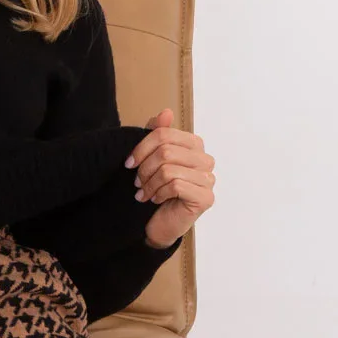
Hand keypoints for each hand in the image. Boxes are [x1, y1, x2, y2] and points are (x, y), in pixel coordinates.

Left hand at [125, 108, 215, 246]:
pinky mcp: (205, 198)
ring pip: (169, 169)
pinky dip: (159, 193)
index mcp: (194, 145)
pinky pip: (176, 185)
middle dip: (145, 168)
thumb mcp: (152, 160)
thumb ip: (158, 135)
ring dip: (150, 183)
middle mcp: (205, 160)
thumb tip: (166, 112)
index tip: (129, 163)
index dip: (142, 147)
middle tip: (137, 183)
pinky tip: (155, 200)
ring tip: (144, 193)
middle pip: (166, 151)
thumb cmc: (156, 191)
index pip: (164, 133)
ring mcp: (208, 179)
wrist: (157, 225)